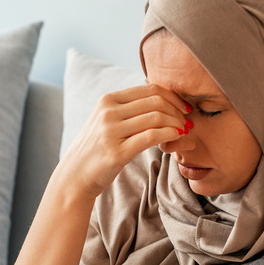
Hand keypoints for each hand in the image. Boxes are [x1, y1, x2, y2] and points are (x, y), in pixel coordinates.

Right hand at [60, 83, 189, 199]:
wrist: (75, 175)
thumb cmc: (97, 148)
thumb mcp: (107, 120)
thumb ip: (128, 108)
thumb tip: (161, 99)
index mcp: (108, 100)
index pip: (149, 89)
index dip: (173, 96)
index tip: (184, 107)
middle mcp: (108, 112)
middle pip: (155, 101)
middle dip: (178, 110)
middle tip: (188, 121)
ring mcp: (111, 132)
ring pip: (156, 118)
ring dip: (176, 123)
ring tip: (184, 131)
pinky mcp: (117, 152)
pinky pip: (150, 137)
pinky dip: (169, 134)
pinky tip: (176, 137)